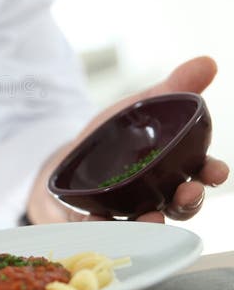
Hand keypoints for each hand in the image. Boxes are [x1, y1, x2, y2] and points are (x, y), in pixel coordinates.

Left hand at [27, 56, 228, 224]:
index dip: (212, 173)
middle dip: (188, 201)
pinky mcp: (95, 217)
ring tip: (151, 218)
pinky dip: (103, 226)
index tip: (217, 171)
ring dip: (151, 223)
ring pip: (145, 222)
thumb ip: (175, 86)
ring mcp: (127, 210)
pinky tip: (100, 219)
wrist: (73, 153)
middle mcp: (156, 195)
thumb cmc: (119, 134)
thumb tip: (207, 62)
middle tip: (188, 194)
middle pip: (180, 205)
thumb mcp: (145, 103)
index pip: (202, 175)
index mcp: (174, 169)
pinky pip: (101, 227)